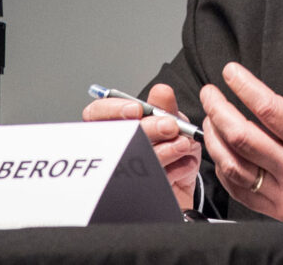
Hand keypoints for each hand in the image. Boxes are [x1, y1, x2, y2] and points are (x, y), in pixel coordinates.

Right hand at [82, 83, 201, 208]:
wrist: (184, 183)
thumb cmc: (170, 146)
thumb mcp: (172, 122)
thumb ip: (165, 107)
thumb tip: (162, 91)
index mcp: (114, 124)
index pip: (97, 112)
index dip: (114, 109)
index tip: (137, 109)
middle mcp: (112, 147)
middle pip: (115, 136)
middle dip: (147, 128)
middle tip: (170, 126)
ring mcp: (122, 171)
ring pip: (134, 159)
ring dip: (165, 149)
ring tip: (183, 144)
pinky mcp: (138, 191)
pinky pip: (152, 179)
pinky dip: (174, 168)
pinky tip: (184, 164)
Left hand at [200, 25, 282, 221]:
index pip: (269, 110)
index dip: (244, 87)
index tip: (230, 72)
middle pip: (243, 139)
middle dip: (218, 111)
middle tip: (209, 93)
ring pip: (236, 168)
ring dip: (216, 141)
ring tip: (209, 119)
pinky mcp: (280, 210)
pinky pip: (241, 193)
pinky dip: (225, 172)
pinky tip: (221, 153)